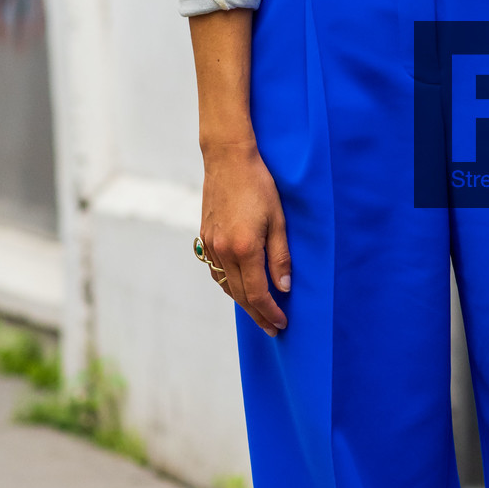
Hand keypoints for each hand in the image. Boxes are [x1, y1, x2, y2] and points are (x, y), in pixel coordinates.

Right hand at [199, 138, 290, 332]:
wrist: (228, 160)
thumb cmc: (259, 186)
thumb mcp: (279, 220)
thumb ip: (280, 257)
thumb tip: (284, 288)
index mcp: (244, 248)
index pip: (257, 293)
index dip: (270, 312)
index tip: (282, 323)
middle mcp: (223, 251)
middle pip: (240, 295)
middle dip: (258, 315)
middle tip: (272, 328)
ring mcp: (210, 245)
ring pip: (226, 285)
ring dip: (242, 302)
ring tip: (259, 313)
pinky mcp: (204, 238)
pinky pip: (216, 272)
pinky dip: (228, 285)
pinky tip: (240, 287)